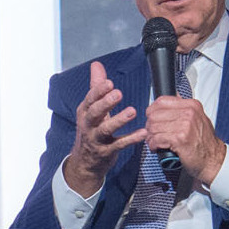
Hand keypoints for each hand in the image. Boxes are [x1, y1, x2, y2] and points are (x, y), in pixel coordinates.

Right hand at [63, 61, 146, 194]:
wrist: (85, 163)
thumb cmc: (90, 131)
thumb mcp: (90, 109)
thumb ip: (96, 87)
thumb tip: (96, 65)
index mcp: (84, 112)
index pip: (89, 99)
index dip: (98, 91)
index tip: (109, 82)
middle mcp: (88, 125)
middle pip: (94, 113)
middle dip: (105, 103)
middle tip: (118, 93)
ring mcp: (96, 139)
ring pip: (105, 129)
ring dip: (119, 120)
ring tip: (132, 112)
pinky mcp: (106, 152)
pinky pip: (119, 145)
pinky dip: (131, 139)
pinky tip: (143, 133)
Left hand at [142, 93, 226, 184]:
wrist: (213, 159)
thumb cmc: (203, 142)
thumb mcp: (196, 119)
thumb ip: (181, 110)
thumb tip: (163, 104)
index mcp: (191, 105)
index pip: (161, 101)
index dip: (152, 111)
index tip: (152, 120)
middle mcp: (189, 113)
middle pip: (154, 115)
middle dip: (150, 127)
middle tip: (153, 135)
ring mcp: (185, 125)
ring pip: (153, 127)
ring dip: (150, 137)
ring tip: (155, 142)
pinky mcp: (180, 139)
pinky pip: (156, 139)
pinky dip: (153, 145)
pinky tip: (157, 148)